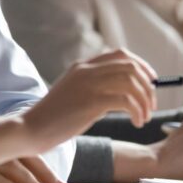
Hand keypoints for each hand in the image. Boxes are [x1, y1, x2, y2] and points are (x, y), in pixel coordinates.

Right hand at [24, 48, 157, 148]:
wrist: (32, 128)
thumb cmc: (54, 117)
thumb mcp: (73, 93)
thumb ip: (93, 87)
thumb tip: (125, 92)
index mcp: (82, 66)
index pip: (120, 54)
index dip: (141, 65)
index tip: (151, 82)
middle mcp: (87, 70)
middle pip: (130, 67)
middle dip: (148, 86)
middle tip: (151, 105)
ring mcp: (89, 84)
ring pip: (131, 82)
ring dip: (145, 100)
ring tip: (144, 117)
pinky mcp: (91, 102)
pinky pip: (126, 101)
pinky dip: (137, 111)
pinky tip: (136, 123)